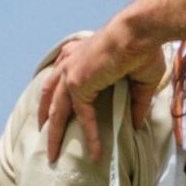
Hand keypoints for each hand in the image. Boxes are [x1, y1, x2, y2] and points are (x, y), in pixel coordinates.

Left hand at [39, 28, 165, 163]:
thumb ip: (136, 101)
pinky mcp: (77, 83)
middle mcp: (69, 63)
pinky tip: (96, 152)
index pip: (62, 81)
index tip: (58, 116)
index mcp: (78, 55)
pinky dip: (90, 135)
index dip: (60, 99)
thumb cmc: (142, 48)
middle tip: (44, 137)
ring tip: (52, 153)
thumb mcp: (140, 79)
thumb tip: (136, 123)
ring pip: (56, 110)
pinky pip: (82, 116)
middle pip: (50, 97)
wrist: (138, 33)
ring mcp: (70, 73)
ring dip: (54, 133)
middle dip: (46, 119)